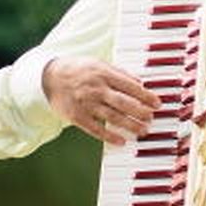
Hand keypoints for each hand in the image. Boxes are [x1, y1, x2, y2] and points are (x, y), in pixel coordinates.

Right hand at [42, 56, 160, 145]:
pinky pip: (95, 129)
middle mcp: (96, 89)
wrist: (48, 77)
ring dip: (130, 125)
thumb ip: (120, 73)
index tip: (157, 103)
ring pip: (112, 117)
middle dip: (141, 112)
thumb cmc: (78, 70)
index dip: (146, 96)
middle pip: (124, 103)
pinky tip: (121, 141)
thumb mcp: (99, 64)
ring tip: (143, 131)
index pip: (130, 86)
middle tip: (152, 118)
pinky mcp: (76, 116)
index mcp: (104, 74)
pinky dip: (108, 136)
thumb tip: (140, 82)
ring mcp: (86, 104)